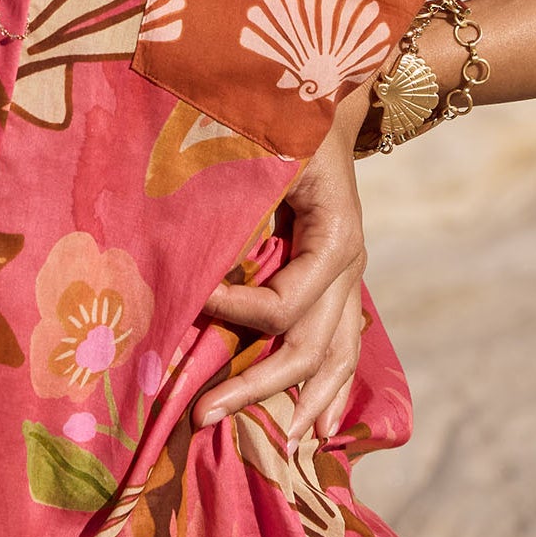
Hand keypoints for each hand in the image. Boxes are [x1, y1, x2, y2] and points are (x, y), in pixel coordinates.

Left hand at [193, 84, 369, 441]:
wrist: (322, 90)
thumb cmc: (285, 115)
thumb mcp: (265, 148)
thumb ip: (235, 201)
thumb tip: (186, 258)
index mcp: (336, 237)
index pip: (285, 304)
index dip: (236, 314)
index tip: (192, 301)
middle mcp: (349, 265)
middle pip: (310, 348)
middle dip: (255, 386)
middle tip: (202, 415)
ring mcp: (349, 278)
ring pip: (336, 357)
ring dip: (302, 402)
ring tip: (276, 445)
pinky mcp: (338, 281)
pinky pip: (342, 344)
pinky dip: (327, 385)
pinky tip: (312, 423)